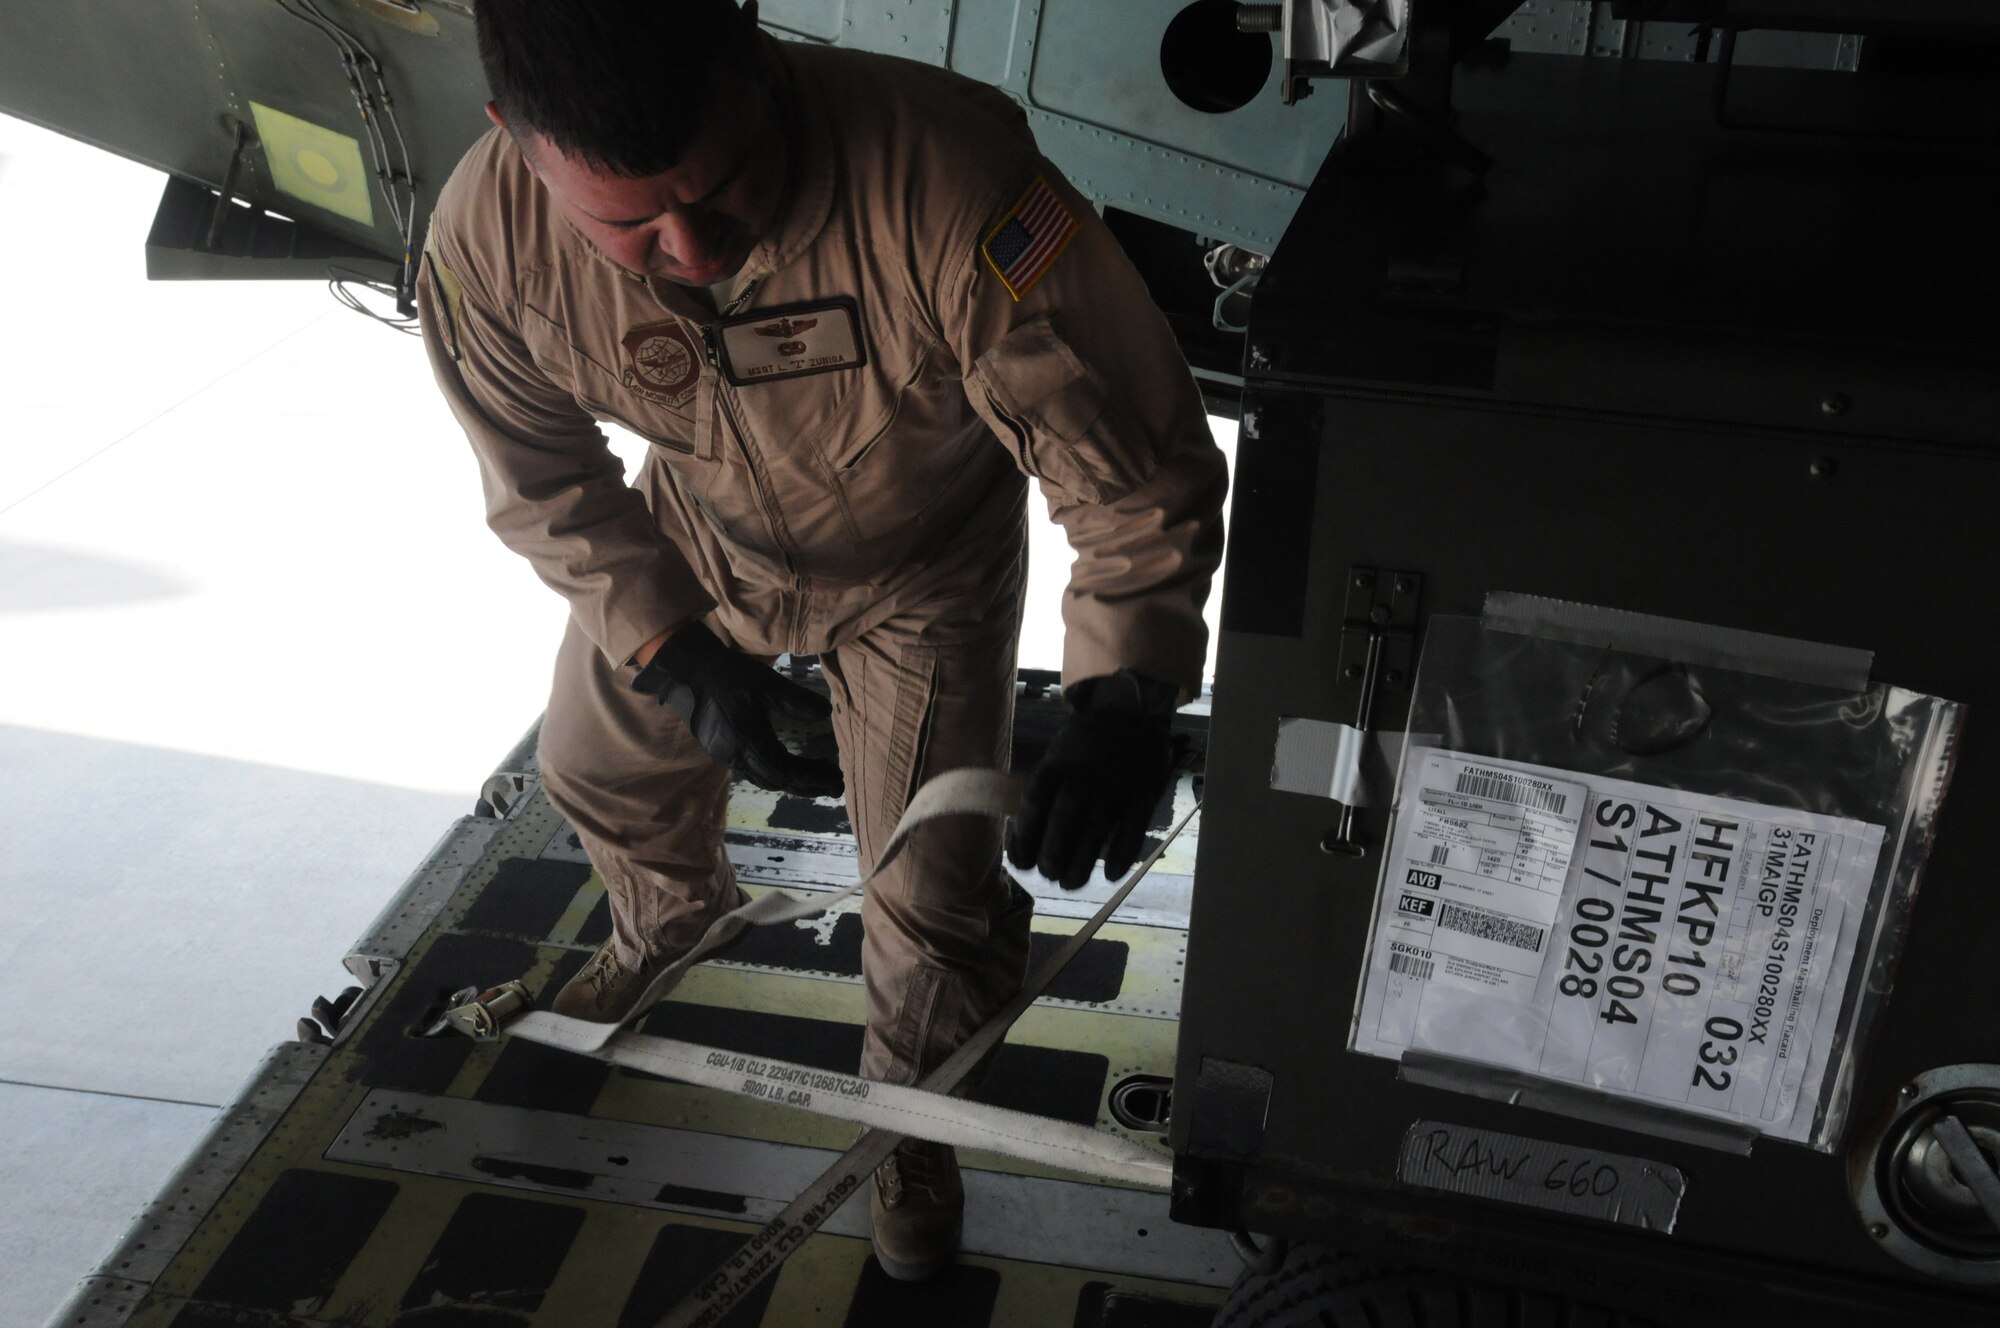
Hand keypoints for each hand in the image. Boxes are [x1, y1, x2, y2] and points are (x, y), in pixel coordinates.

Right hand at [633, 623, 844, 798]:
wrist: (689, 672)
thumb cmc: (729, 675)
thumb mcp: (766, 683)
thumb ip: (795, 700)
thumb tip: (825, 714)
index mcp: (748, 740)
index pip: (785, 771)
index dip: (810, 778)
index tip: (834, 779)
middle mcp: (735, 755)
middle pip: (776, 781)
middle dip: (806, 786)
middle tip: (833, 786)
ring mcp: (725, 755)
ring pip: (763, 779)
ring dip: (791, 783)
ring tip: (816, 781)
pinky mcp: (721, 750)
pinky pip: (752, 771)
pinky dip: (774, 774)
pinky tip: (786, 768)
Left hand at [1007, 672, 1174, 888]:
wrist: (1132, 713)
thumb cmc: (1085, 744)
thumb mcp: (1057, 754)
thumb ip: (1044, 789)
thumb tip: (1022, 834)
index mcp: (1057, 764)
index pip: (1034, 805)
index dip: (1024, 835)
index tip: (1020, 859)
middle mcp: (1083, 776)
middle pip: (1062, 822)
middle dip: (1051, 855)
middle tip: (1048, 874)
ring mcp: (1114, 786)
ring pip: (1095, 831)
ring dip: (1080, 864)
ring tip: (1070, 884)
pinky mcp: (1142, 795)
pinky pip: (1132, 830)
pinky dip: (1122, 855)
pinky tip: (1111, 875)